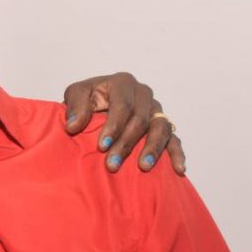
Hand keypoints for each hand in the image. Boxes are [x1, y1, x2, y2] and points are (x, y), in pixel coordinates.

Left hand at [62, 72, 185, 174]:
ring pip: (161, 128)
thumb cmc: (87, 100)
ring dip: (152, 149)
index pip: (123, 106)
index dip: (113, 126)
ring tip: (143, 166)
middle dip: (126, 143)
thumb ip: (75, 106)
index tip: (102, 146)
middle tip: (112, 164)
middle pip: (140, 120)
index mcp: (123, 83)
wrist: (96, 107)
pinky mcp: (164, 125)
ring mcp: (156, 110)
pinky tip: (178, 168)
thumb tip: (74, 126)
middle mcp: (143, 94)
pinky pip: (174, 139)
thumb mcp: (76, 95)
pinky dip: (177, 153)